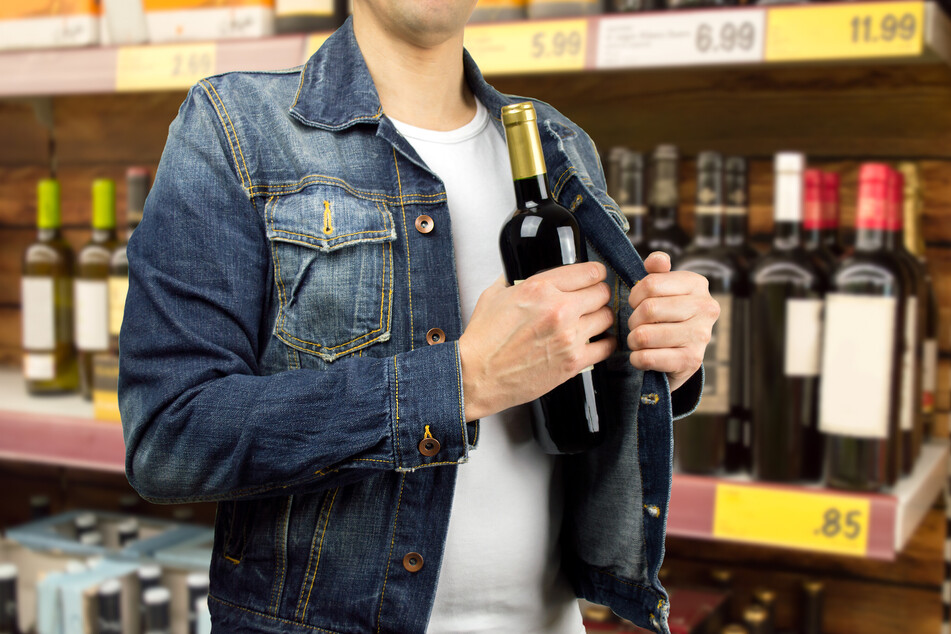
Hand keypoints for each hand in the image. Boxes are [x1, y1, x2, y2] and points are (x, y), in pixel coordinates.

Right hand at [459, 262, 617, 421]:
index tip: (594, 278)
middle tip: (590, 301)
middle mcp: (559, 310)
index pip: (589, 272)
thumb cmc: (484, 340)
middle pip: (602, 293)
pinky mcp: (574, 362)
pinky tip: (594, 342)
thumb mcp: (494, 295)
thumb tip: (521, 271)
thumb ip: (514, 279)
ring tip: (590, 321)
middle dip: (598, 295)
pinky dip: (604, 343)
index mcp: (540, 288)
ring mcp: (569, 336)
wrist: (477, 375)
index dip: (594, 274)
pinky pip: (606, 347)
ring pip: (607, 317)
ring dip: (600, 318)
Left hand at [627, 252, 719, 391]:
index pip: (650, 284)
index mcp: (697, 284)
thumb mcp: (664, 289)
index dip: (634, 296)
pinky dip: (637, 358)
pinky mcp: (692, 360)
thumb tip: (656, 260)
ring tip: (639, 341)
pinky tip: (642, 355)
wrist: (682, 356)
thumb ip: (658, 271)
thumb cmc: (668, 316)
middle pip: (648, 309)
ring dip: (633, 340)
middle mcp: (706, 307)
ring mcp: (701, 336)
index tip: (636, 304)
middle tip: (636, 325)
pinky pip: (647, 357)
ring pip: (644, 335)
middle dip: (632, 320)